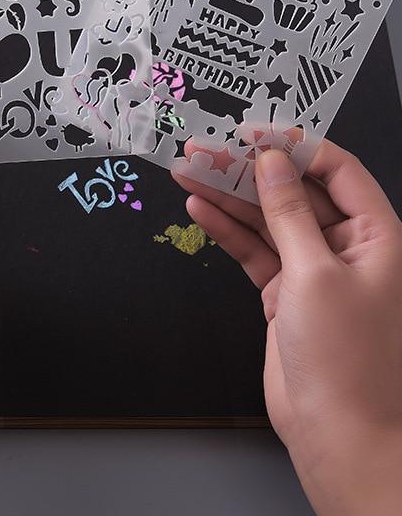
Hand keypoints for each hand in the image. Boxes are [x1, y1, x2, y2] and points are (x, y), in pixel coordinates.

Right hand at [174, 139, 401, 514]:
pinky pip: (252, 249)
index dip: (294, 145)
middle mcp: (344, 246)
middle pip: (292, 191)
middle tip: (204, 150)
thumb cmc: (348, 358)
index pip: (336, 170)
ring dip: (227, 195)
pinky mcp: (283, 291)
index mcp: (375, 235)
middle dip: (247, 169)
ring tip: (188, 172)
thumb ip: (290, 212)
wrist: (337, 432)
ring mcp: (311, 268)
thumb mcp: (317, 273)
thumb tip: (273, 162)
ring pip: (265, 218)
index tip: (251, 132)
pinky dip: (226, 229)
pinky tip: (200, 208)